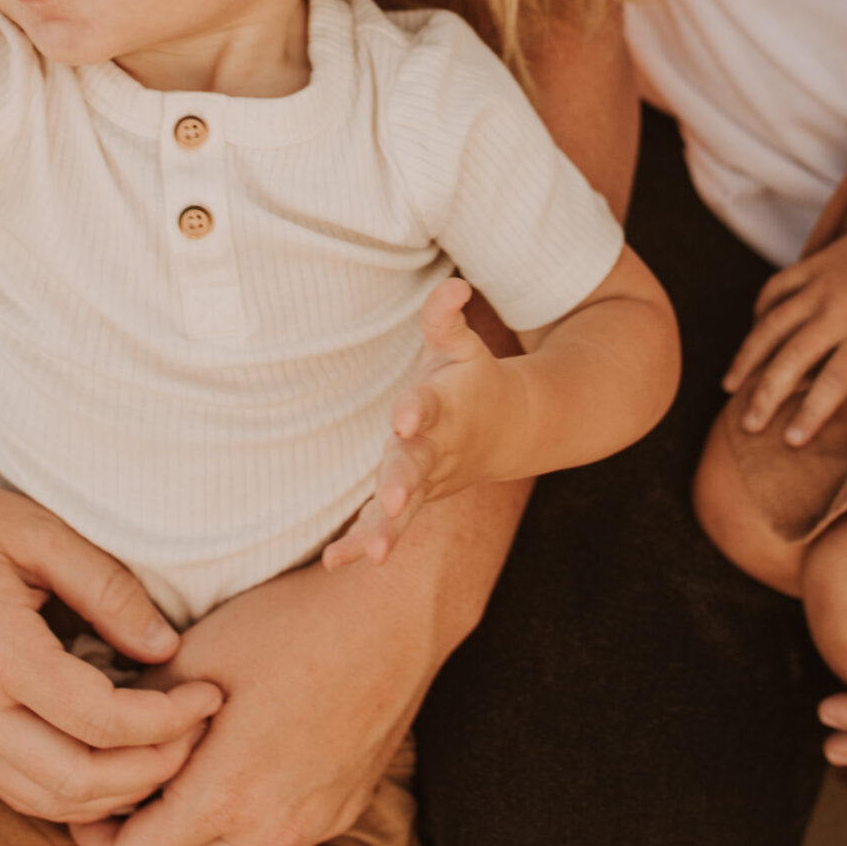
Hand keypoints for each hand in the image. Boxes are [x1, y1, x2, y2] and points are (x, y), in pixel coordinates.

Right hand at [0, 461, 223, 823]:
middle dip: (154, 769)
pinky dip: (77, 791)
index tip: (209, 693)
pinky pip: (21, 789)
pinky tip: (117, 759)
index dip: (169, 719)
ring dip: (118, 792)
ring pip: (49, 801)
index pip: (101, 719)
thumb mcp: (37, 530)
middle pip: (79, 781)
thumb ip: (107, 588)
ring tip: (170, 749)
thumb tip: (166, 648)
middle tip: (200, 732)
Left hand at [73, 474, 522, 845]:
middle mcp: (272, 831)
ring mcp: (312, 828)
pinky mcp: (340, 814)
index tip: (89, 796)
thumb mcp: (196, 657)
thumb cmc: (290, 622)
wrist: (393, 613)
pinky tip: (227, 774)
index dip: (96, 836)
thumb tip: (99, 735)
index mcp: (228, 795)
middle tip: (117, 800)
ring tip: (169, 783)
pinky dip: (231, 834)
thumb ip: (139, 713)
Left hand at [324, 278, 509, 568]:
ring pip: (407, 509)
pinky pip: (387, 525)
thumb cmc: (472, 381)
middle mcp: (438, 449)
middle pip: (418, 468)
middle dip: (405, 484)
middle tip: (394, 503)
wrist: (511, 431)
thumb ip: (446, 319)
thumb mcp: (462, 346)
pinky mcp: (414, 500)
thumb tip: (453, 284)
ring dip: (389, 530)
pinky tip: (335, 561)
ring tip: (373, 553)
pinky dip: (363, 543)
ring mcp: (428, 481)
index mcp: (448, 406)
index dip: (417, 410)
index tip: (403, 418)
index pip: (430, 406)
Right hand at [723, 212, 846, 446]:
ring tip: (729, 385)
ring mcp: (818, 286)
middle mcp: (836, 311)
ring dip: (748, 357)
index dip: (811, 413)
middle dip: (765, 394)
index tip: (790, 441)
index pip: (833, 382)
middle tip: (748, 424)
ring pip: (771, 324)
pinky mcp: (810, 265)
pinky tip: (752, 333)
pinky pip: (774, 290)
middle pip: (791, 358)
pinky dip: (759, 312)